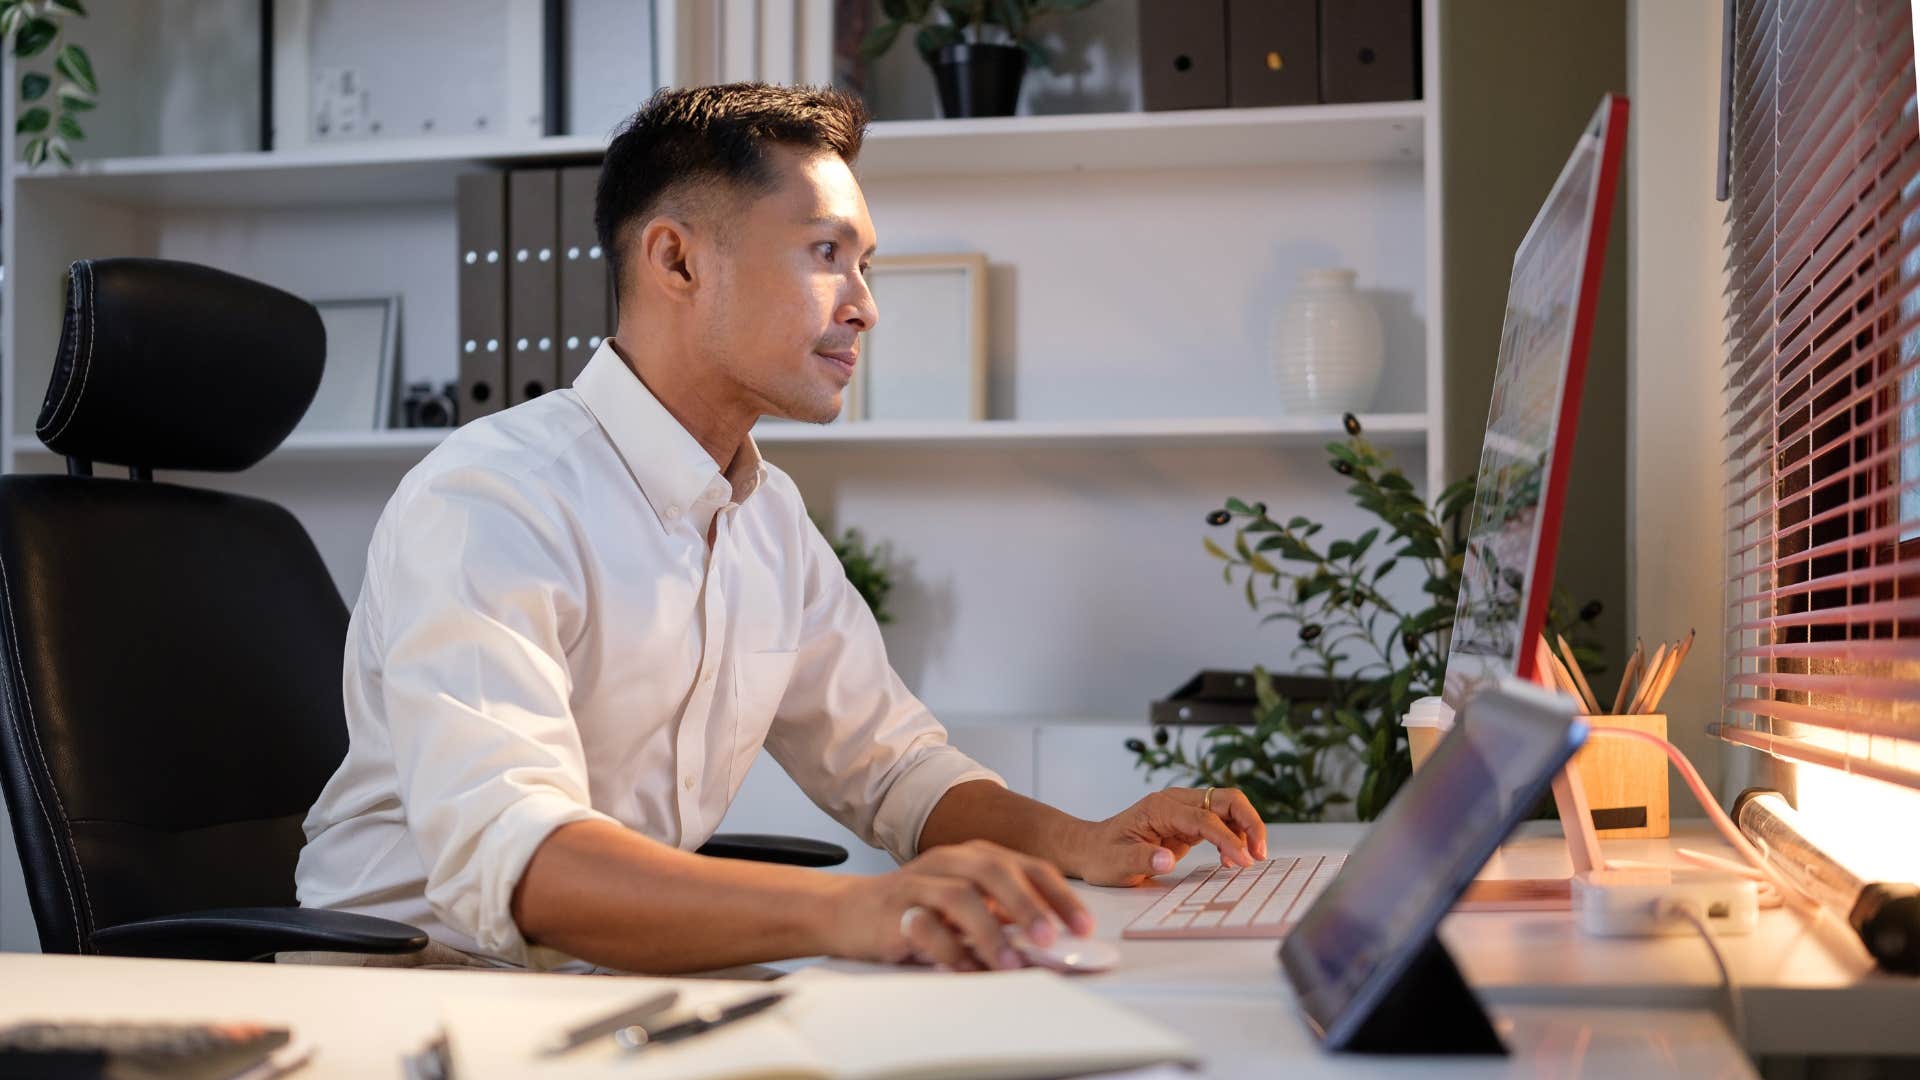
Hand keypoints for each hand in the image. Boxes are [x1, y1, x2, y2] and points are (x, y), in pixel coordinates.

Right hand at [823, 839, 1094, 971]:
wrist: (849, 911)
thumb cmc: (917, 909)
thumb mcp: (969, 907)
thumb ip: (1005, 916)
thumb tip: (1055, 940)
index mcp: (977, 856)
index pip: (1029, 866)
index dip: (1060, 896)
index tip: (1084, 926)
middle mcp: (950, 861)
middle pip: (996, 871)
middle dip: (1028, 906)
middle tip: (1050, 940)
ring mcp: (920, 882)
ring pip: (961, 896)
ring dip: (990, 932)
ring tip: (1011, 964)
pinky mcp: (894, 910)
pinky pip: (924, 926)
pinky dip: (948, 948)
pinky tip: (965, 968)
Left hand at [1071, 787, 1268, 886]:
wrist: (1092, 848)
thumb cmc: (1102, 854)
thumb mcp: (1117, 863)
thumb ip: (1142, 860)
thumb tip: (1166, 860)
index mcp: (1160, 807)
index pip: (1205, 818)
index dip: (1228, 838)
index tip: (1244, 860)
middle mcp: (1175, 802)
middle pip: (1226, 799)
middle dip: (1250, 823)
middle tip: (1260, 853)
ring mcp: (1184, 809)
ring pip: (1228, 808)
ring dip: (1245, 830)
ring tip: (1248, 860)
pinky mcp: (1188, 822)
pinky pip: (1221, 822)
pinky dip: (1233, 837)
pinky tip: (1231, 859)